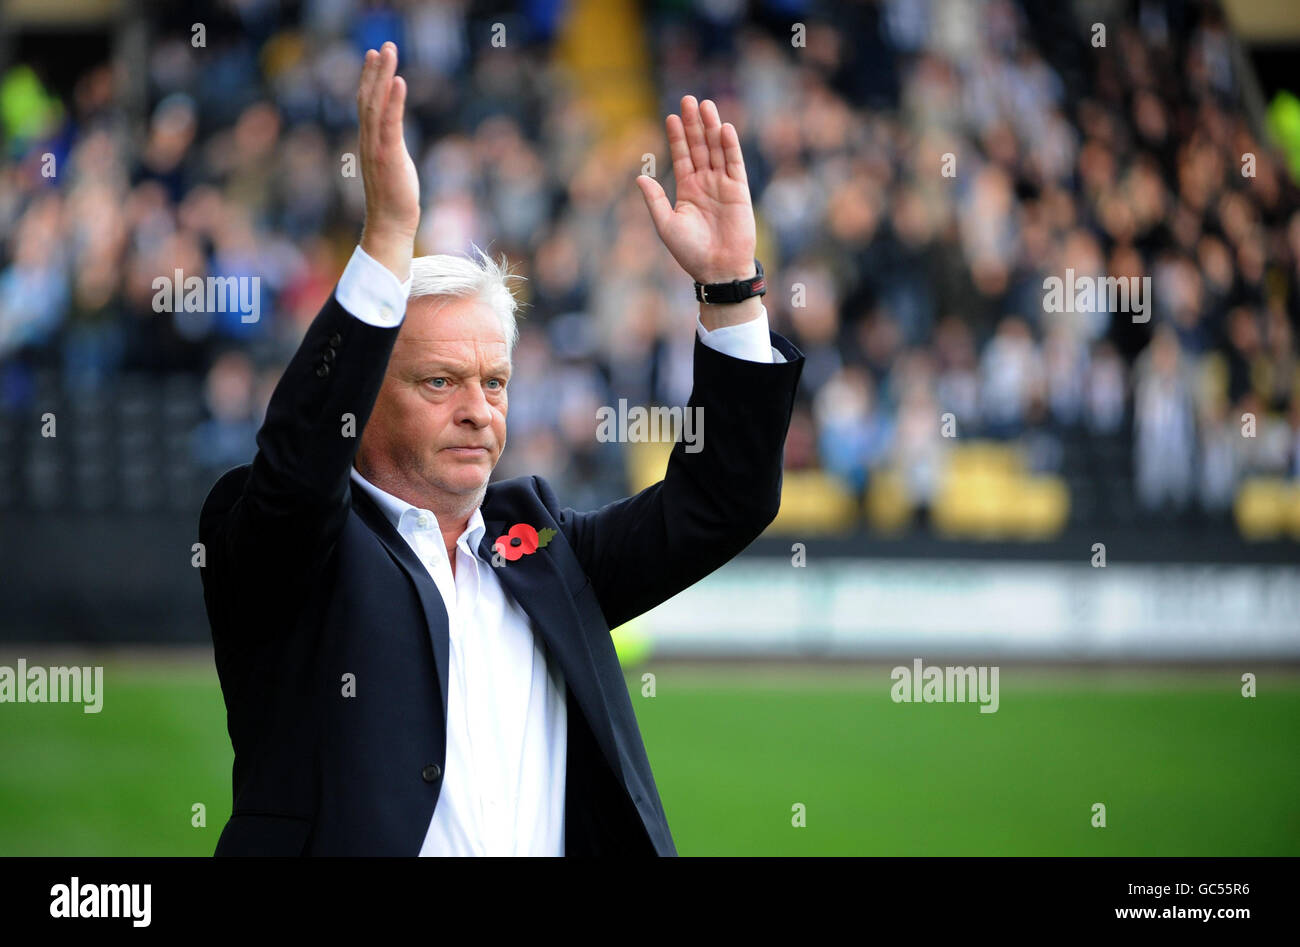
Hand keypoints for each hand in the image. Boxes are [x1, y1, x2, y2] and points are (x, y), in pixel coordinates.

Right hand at [357, 42, 418, 281]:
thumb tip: (395, 139)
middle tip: (383, 46)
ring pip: (376, 105)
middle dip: (375, 70)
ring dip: (383, 76)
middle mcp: (368, 141)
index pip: (367, 104)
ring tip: (388, 52)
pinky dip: (393, 101)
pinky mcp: (389, 157)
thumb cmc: (395, 201)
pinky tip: (398, 81)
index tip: (374, 56)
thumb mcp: (394, 165)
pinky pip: (390, 124)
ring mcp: (376, 148)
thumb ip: (391, 147)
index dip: (369, 79)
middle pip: (368, 98)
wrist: (390, 227)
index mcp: (369, 142)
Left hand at [636, 96, 756, 285]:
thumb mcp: (666, 225)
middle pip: (699, 147)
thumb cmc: (690, 252)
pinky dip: (729, 146)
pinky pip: (734, 163)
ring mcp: (723, 185)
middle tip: (688, 100)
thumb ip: (654, 200)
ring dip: (711, 128)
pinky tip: (723, 128)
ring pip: (716, 150)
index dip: (677, 137)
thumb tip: (639, 177)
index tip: (671, 117)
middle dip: (693, 124)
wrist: (718, 269)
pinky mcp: (739, 191)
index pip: (682, 157)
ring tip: (705, 105)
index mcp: (686, 190)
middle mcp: (705, 183)